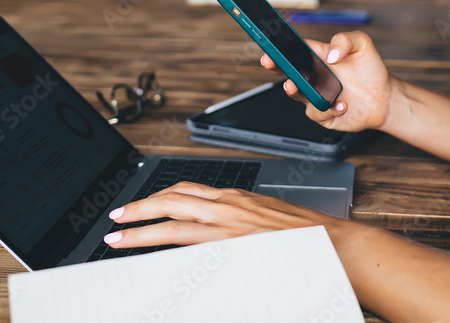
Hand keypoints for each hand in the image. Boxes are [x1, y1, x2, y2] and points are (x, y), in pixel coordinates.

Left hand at [104, 182, 337, 247]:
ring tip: (118, 236)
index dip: (159, 197)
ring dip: (141, 229)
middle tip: (116, 217)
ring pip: (173, 222)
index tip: (142, 204)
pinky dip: (167, 250)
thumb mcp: (265, 217)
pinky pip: (190, 246)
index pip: (187, 191)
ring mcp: (229, 227)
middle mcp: (228, 207)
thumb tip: (216, 231)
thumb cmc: (305, 234)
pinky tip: (152, 259)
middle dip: (140, 208)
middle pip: (172, 201)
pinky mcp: (232, 246)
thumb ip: (239, 221)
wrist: (333, 243)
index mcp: (235, 198)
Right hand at [262, 30, 393, 131]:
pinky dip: (329, 109)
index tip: (270, 48)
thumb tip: (330, 54)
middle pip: (288, 71)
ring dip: (295, 90)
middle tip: (272, 63)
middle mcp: (314, 77)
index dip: (279, 49)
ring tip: (295, 85)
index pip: (295, 50)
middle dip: (276, 67)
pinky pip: (318, 113)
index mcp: (318, 57)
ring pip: (298, 95)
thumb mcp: (362, 45)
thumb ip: (346, 40)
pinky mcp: (325, 114)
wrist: (385, 97)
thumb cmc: (371, 69)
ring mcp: (317, 96)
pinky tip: (342, 104)